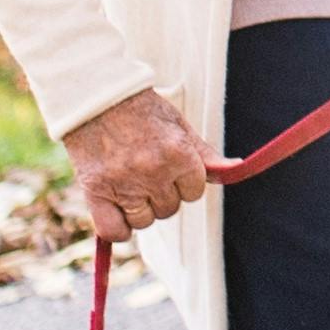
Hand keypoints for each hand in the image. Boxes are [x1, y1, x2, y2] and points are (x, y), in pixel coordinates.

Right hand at [64, 88, 209, 237]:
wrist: (95, 98)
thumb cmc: (140, 110)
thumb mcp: (178, 125)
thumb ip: (204, 153)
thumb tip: (233, 168)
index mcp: (177, 153)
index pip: (194, 191)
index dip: (184, 181)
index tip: (170, 167)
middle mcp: (153, 171)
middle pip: (170, 208)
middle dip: (162, 193)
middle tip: (146, 170)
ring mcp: (124, 184)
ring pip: (145, 221)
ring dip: (139, 209)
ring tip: (128, 182)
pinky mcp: (96, 192)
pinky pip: (114, 231)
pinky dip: (117, 228)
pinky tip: (116, 210)